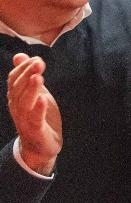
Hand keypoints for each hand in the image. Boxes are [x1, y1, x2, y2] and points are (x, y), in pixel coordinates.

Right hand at [7, 54, 60, 175]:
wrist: (41, 147)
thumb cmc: (39, 117)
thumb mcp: (35, 93)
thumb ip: (28, 76)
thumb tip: (20, 56)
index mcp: (15, 97)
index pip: (14, 80)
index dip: (23, 68)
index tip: (36, 59)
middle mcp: (16, 107)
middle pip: (18, 88)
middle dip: (27, 74)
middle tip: (39, 62)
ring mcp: (24, 119)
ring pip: (24, 102)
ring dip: (31, 88)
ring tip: (39, 76)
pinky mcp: (35, 130)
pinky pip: (35, 118)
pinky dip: (38, 108)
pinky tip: (43, 98)